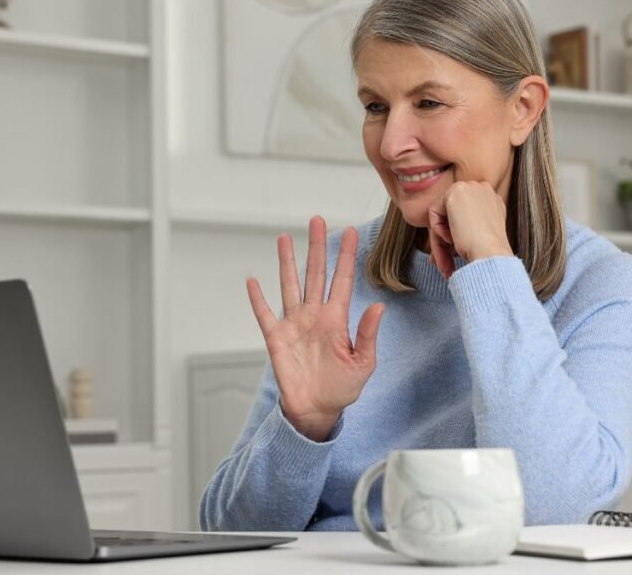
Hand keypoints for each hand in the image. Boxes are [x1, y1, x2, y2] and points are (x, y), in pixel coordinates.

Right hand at [246, 216, 383, 440]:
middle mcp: (314, 315)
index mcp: (337, 319)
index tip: (352, 232)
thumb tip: (378, 307)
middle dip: (317, 247)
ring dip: (287, 262)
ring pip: (289, 284)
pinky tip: (252, 280)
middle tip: (317, 220)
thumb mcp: (363, 364)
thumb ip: (368, 335)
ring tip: (285, 238)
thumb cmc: (341, 388)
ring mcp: (294, 324)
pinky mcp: (276, 337)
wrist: (316, 410)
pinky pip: (264, 313)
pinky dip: (258, 298)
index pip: (342, 280)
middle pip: (315, 273)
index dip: (346, 256)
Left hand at [427, 182, 513, 277]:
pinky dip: (438, 230)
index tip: (450, 258)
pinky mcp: (456, 191)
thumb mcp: (477, 237)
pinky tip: (451, 239)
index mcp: (492, 202)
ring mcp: (471, 187)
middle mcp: (484, 190)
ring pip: (441, 216)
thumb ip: (463, 228)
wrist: (490, 255)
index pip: (462, 216)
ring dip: (439, 242)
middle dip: (443, 241)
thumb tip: (444, 234)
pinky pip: (434, 212)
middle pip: (450, 214)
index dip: (453, 236)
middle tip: (443, 265)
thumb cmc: (485, 254)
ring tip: (444, 264)